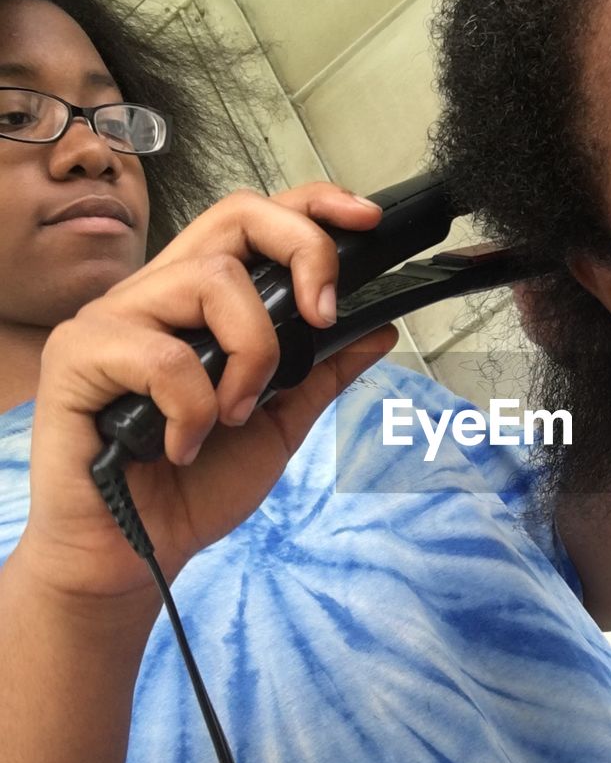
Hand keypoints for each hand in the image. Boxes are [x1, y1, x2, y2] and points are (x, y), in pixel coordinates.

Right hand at [18, 182, 397, 606]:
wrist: (135, 555)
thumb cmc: (193, 486)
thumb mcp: (279, 424)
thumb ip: (322, 372)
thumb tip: (380, 327)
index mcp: (201, 302)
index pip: (253, 220)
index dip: (311, 206)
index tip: (365, 222)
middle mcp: (157, 293)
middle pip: (236, 217)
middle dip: (302, 252)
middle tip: (323, 314)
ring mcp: (113, 318)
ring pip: (210, 280)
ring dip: (251, 353)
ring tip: (236, 415)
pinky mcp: (78, 356)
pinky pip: (162, 355)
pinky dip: (193, 408)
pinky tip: (182, 447)